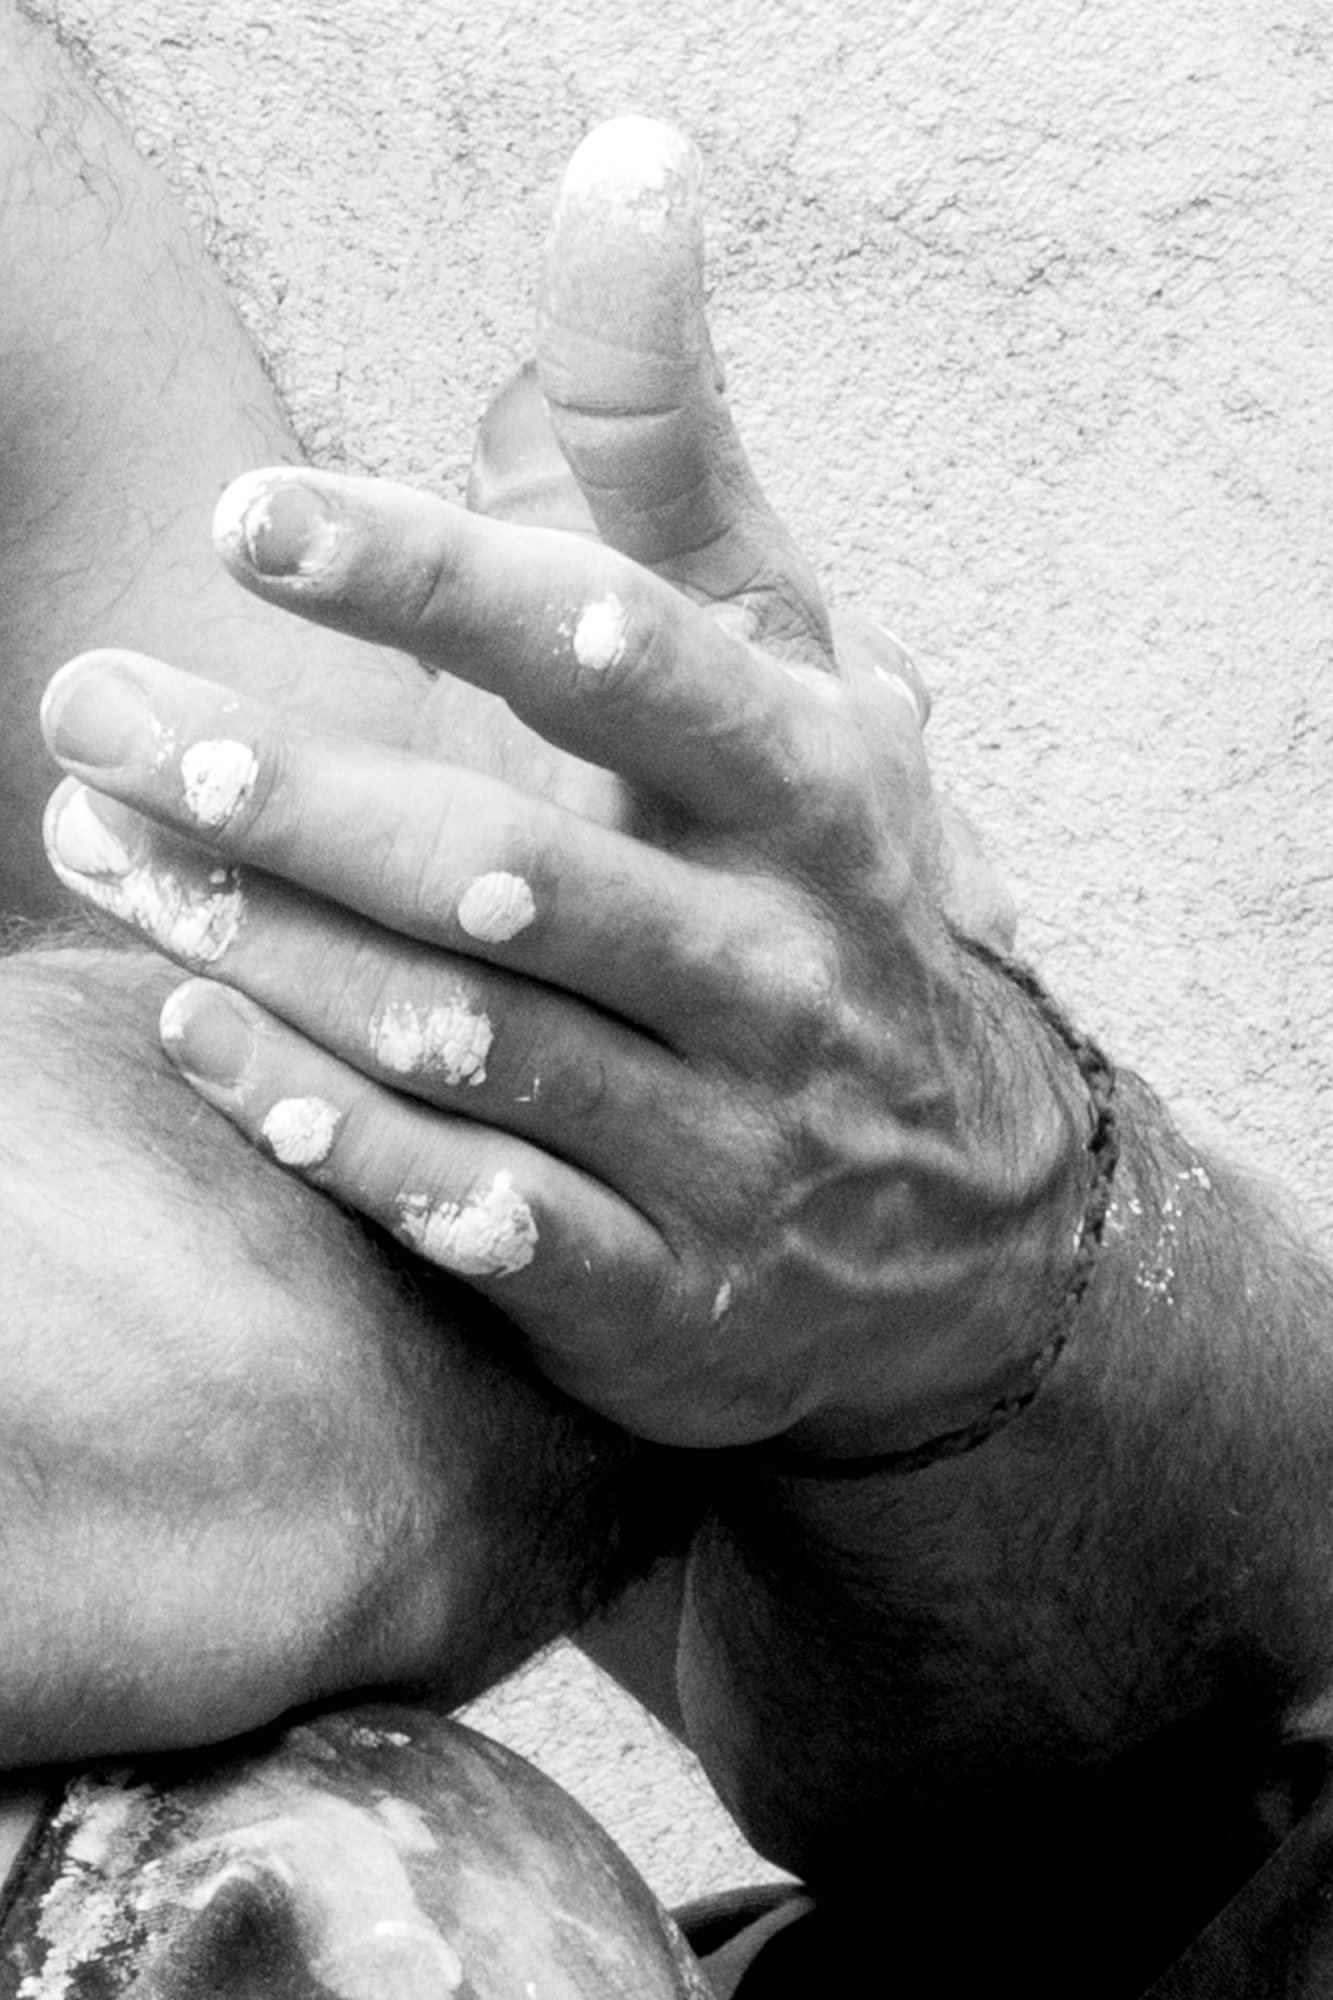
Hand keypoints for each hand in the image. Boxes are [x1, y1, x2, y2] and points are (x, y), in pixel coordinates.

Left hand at [40, 121, 1058, 1454]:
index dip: (449, 587)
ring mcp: (731, 1146)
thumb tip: (619, 159)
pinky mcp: (667, 1291)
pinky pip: (480, 1215)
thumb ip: (664, 445)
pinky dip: (332, 1129)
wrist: (960, 1217)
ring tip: (108, 849)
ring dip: (278, 949)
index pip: (636, 666)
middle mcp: (779, 970)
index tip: (256, 523)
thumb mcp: (780, 660)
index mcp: (815, 793)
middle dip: (302, 800)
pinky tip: (197, 1027)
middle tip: (101, 713)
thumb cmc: (825, 887)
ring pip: (480, 1045)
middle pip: (522, 878)